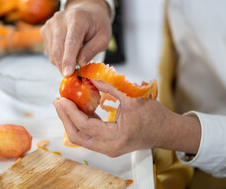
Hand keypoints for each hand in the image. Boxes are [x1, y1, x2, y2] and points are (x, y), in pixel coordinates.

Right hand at [41, 0, 111, 76]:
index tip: (67, 73)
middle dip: (64, 66)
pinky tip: (67, 53)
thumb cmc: (97, 25)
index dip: (68, 59)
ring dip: (61, 63)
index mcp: (77, 18)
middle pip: (58, 49)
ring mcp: (50, 24)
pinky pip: (49, 51)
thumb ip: (92, 50)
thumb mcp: (103, 38)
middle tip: (73, 76)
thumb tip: (80, 63)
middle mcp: (60, 19)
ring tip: (74, 61)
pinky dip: (57, 58)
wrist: (86, 11)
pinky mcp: (44, 30)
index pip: (71, 41)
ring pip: (52, 52)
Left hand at [54, 80, 200, 156]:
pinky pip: (89, 137)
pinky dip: (81, 123)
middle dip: (65, 118)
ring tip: (65, 104)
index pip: (86, 126)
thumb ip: (110, 86)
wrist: (167, 131)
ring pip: (81, 138)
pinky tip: (79, 108)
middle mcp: (110, 147)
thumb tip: (90, 76)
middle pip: (78, 137)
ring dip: (71, 121)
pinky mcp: (109, 146)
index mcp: (116, 137)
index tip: (61, 98)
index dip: (71, 112)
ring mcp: (109, 149)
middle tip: (58, 101)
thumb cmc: (155, 116)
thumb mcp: (132, 97)